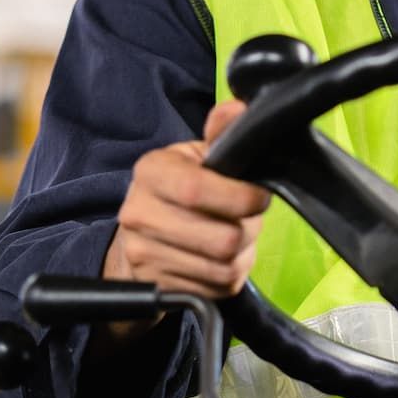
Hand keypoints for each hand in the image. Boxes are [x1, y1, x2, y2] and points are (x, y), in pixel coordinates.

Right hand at [100, 100, 271, 336]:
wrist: (138, 239)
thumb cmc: (178, 189)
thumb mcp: (195, 156)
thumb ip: (219, 134)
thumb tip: (239, 108)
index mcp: (150, 171)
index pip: (197, 190)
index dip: (240, 198)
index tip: (259, 197)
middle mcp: (137, 213)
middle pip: (221, 238)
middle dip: (249, 230)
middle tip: (248, 219)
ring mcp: (143, 255)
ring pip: (223, 267)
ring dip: (243, 254)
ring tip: (237, 238)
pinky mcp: (158, 287)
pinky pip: (215, 289)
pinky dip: (230, 276)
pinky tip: (222, 259)